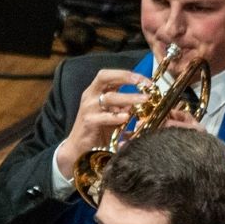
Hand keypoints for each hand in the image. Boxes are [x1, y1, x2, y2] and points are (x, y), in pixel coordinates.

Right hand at [52, 66, 145, 190]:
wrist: (79, 149)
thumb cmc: (97, 131)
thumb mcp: (113, 115)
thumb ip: (124, 106)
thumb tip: (142, 100)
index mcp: (95, 92)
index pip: (110, 75)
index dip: (127, 74)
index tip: (145, 80)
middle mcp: (90, 96)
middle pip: (106, 78)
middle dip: (127, 78)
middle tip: (145, 85)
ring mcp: (88, 108)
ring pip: (109, 97)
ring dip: (129, 98)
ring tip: (144, 100)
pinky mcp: (88, 122)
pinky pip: (104, 117)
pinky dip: (116, 116)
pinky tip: (127, 117)